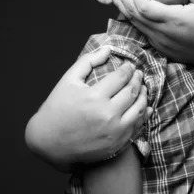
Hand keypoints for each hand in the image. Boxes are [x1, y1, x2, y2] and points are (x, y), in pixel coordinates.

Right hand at [25, 47, 151, 170]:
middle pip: (132, 92)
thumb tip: (108, 49)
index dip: (128, 69)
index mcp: (95, 97)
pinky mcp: (116, 144)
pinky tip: (144, 107)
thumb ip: (88, 61)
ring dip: (143, 96)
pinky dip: (143, 115)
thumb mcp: (68, 80)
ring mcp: (114, 132)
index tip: (129, 66)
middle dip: (137, 79)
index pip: (121, 77)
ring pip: (139, 109)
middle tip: (138, 74)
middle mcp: (107, 115)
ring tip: (142, 88)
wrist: (49, 142)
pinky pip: (137, 127)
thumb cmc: (57, 108)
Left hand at [108, 0, 193, 70]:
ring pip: (134, 23)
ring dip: (122, 6)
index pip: (144, 6)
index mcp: (173, 20)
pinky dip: (131, 17)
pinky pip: (140, 30)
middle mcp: (162, 32)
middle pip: (134, 13)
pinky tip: (126, 8)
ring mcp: (159, 41)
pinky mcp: (160, 47)